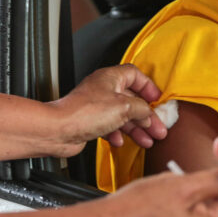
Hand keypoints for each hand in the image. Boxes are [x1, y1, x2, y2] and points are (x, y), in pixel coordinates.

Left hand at [49, 64, 166, 155]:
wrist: (59, 130)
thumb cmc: (84, 113)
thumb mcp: (124, 107)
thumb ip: (142, 108)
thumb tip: (148, 112)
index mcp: (110, 77)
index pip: (134, 74)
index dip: (148, 86)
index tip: (157, 99)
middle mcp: (102, 89)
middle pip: (131, 99)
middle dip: (146, 115)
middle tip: (158, 128)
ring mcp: (96, 106)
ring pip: (122, 115)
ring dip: (136, 128)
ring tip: (147, 140)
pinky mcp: (90, 121)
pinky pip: (109, 126)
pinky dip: (117, 134)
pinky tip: (120, 142)